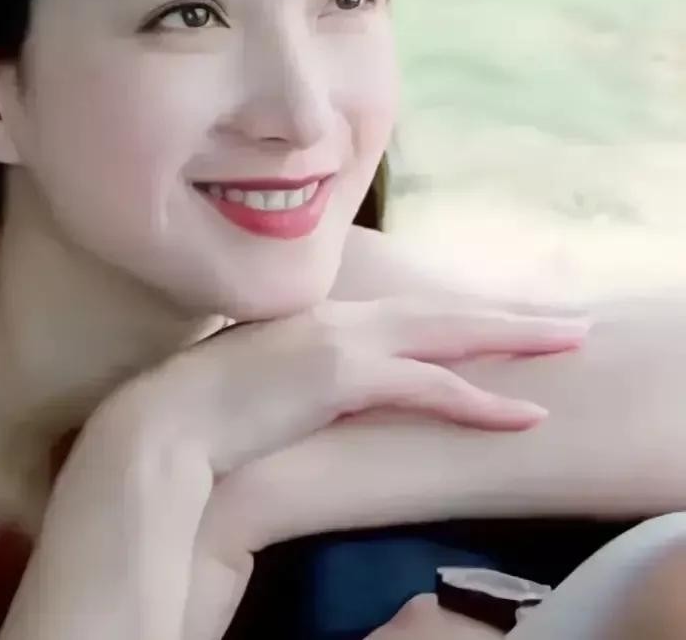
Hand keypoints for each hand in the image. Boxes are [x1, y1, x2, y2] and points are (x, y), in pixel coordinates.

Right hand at [14, 296, 585, 639]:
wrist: (165, 421)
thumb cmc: (202, 405)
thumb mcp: (258, 372)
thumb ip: (294, 364)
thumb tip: (310, 379)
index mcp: (316, 317)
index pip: (404, 313)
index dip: (454, 317)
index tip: (496, 323)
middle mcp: (335, 317)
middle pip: (439, 312)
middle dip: (507, 318)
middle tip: (567, 321)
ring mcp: (339, 342)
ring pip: (445, 335)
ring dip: (511, 341)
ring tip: (566, 342)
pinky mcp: (340, 376)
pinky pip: (424, 386)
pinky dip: (473, 399)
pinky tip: (518, 412)